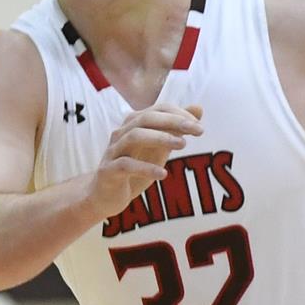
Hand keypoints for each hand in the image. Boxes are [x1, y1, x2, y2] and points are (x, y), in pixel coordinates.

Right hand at [87, 104, 202, 217]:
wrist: (106, 196)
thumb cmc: (135, 168)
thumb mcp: (159, 148)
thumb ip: (176, 129)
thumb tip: (199, 108)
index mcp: (134, 124)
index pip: (158, 109)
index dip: (179, 114)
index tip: (199, 126)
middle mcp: (121, 133)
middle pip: (147, 118)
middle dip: (174, 122)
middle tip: (198, 131)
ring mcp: (113, 151)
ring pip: (135, 136)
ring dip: (161, 138)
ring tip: (183, 145)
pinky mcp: (108, 171)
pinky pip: (126, 165)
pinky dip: (145, 168)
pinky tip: (163, 174)